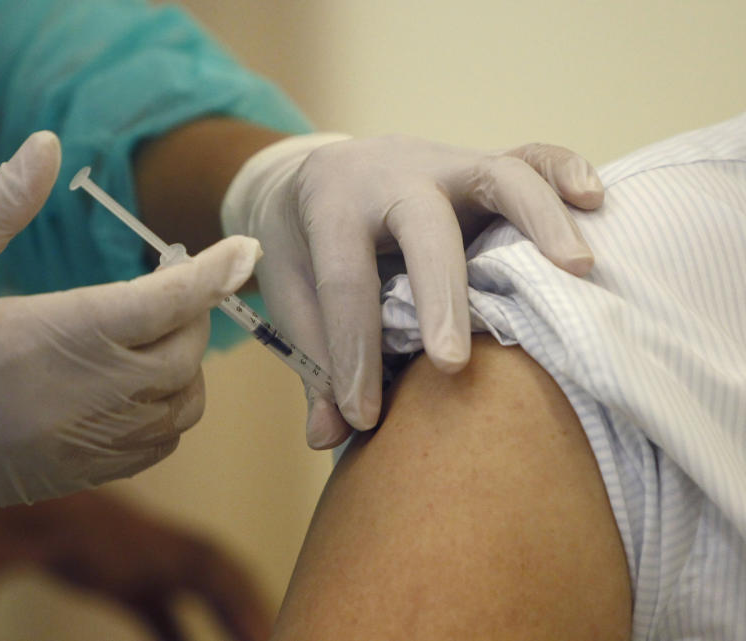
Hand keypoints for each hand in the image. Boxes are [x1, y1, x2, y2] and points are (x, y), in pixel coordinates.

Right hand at [0, 132, 260, 524]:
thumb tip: (47, 146)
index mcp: (50, 338)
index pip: (161, 302)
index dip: (211, 272)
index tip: (244, 247)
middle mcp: (82, 397)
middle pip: (183, 353)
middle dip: (192, 310)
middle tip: (169, 280)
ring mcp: (87, 444)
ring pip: (182, 403)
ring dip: (186, 361)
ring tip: (156, 328)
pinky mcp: (84, 473)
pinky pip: (160, 444)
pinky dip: (171, 407)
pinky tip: (143, 381)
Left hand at [0, 490, 271, 640]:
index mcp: (108, 534)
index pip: (196, 562)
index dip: (240, 599)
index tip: (270, 636)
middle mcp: (126, 534)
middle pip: (210, 564)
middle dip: (249, 603)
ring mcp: (117, 541)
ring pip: (191, 572)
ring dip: (223, 607)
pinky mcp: (100, 554)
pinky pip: (156, 588)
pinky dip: (181, 620)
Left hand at [222, 134, 603, 447]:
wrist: (319, 170)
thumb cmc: (306, 244)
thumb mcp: (293, 291)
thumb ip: (314, 358)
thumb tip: (326, 437)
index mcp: (331, 205)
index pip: (344, 282)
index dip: (354, 353)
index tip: (365, 416)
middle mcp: (391, 173)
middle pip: (424, 227)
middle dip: (441, 297)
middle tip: (452, 365)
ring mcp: (443, 161)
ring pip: (498, 175)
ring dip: (539, 221)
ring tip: (577, 272)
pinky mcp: (479, 162)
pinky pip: (531, 156)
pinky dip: (566, 171)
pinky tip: (595, 202)